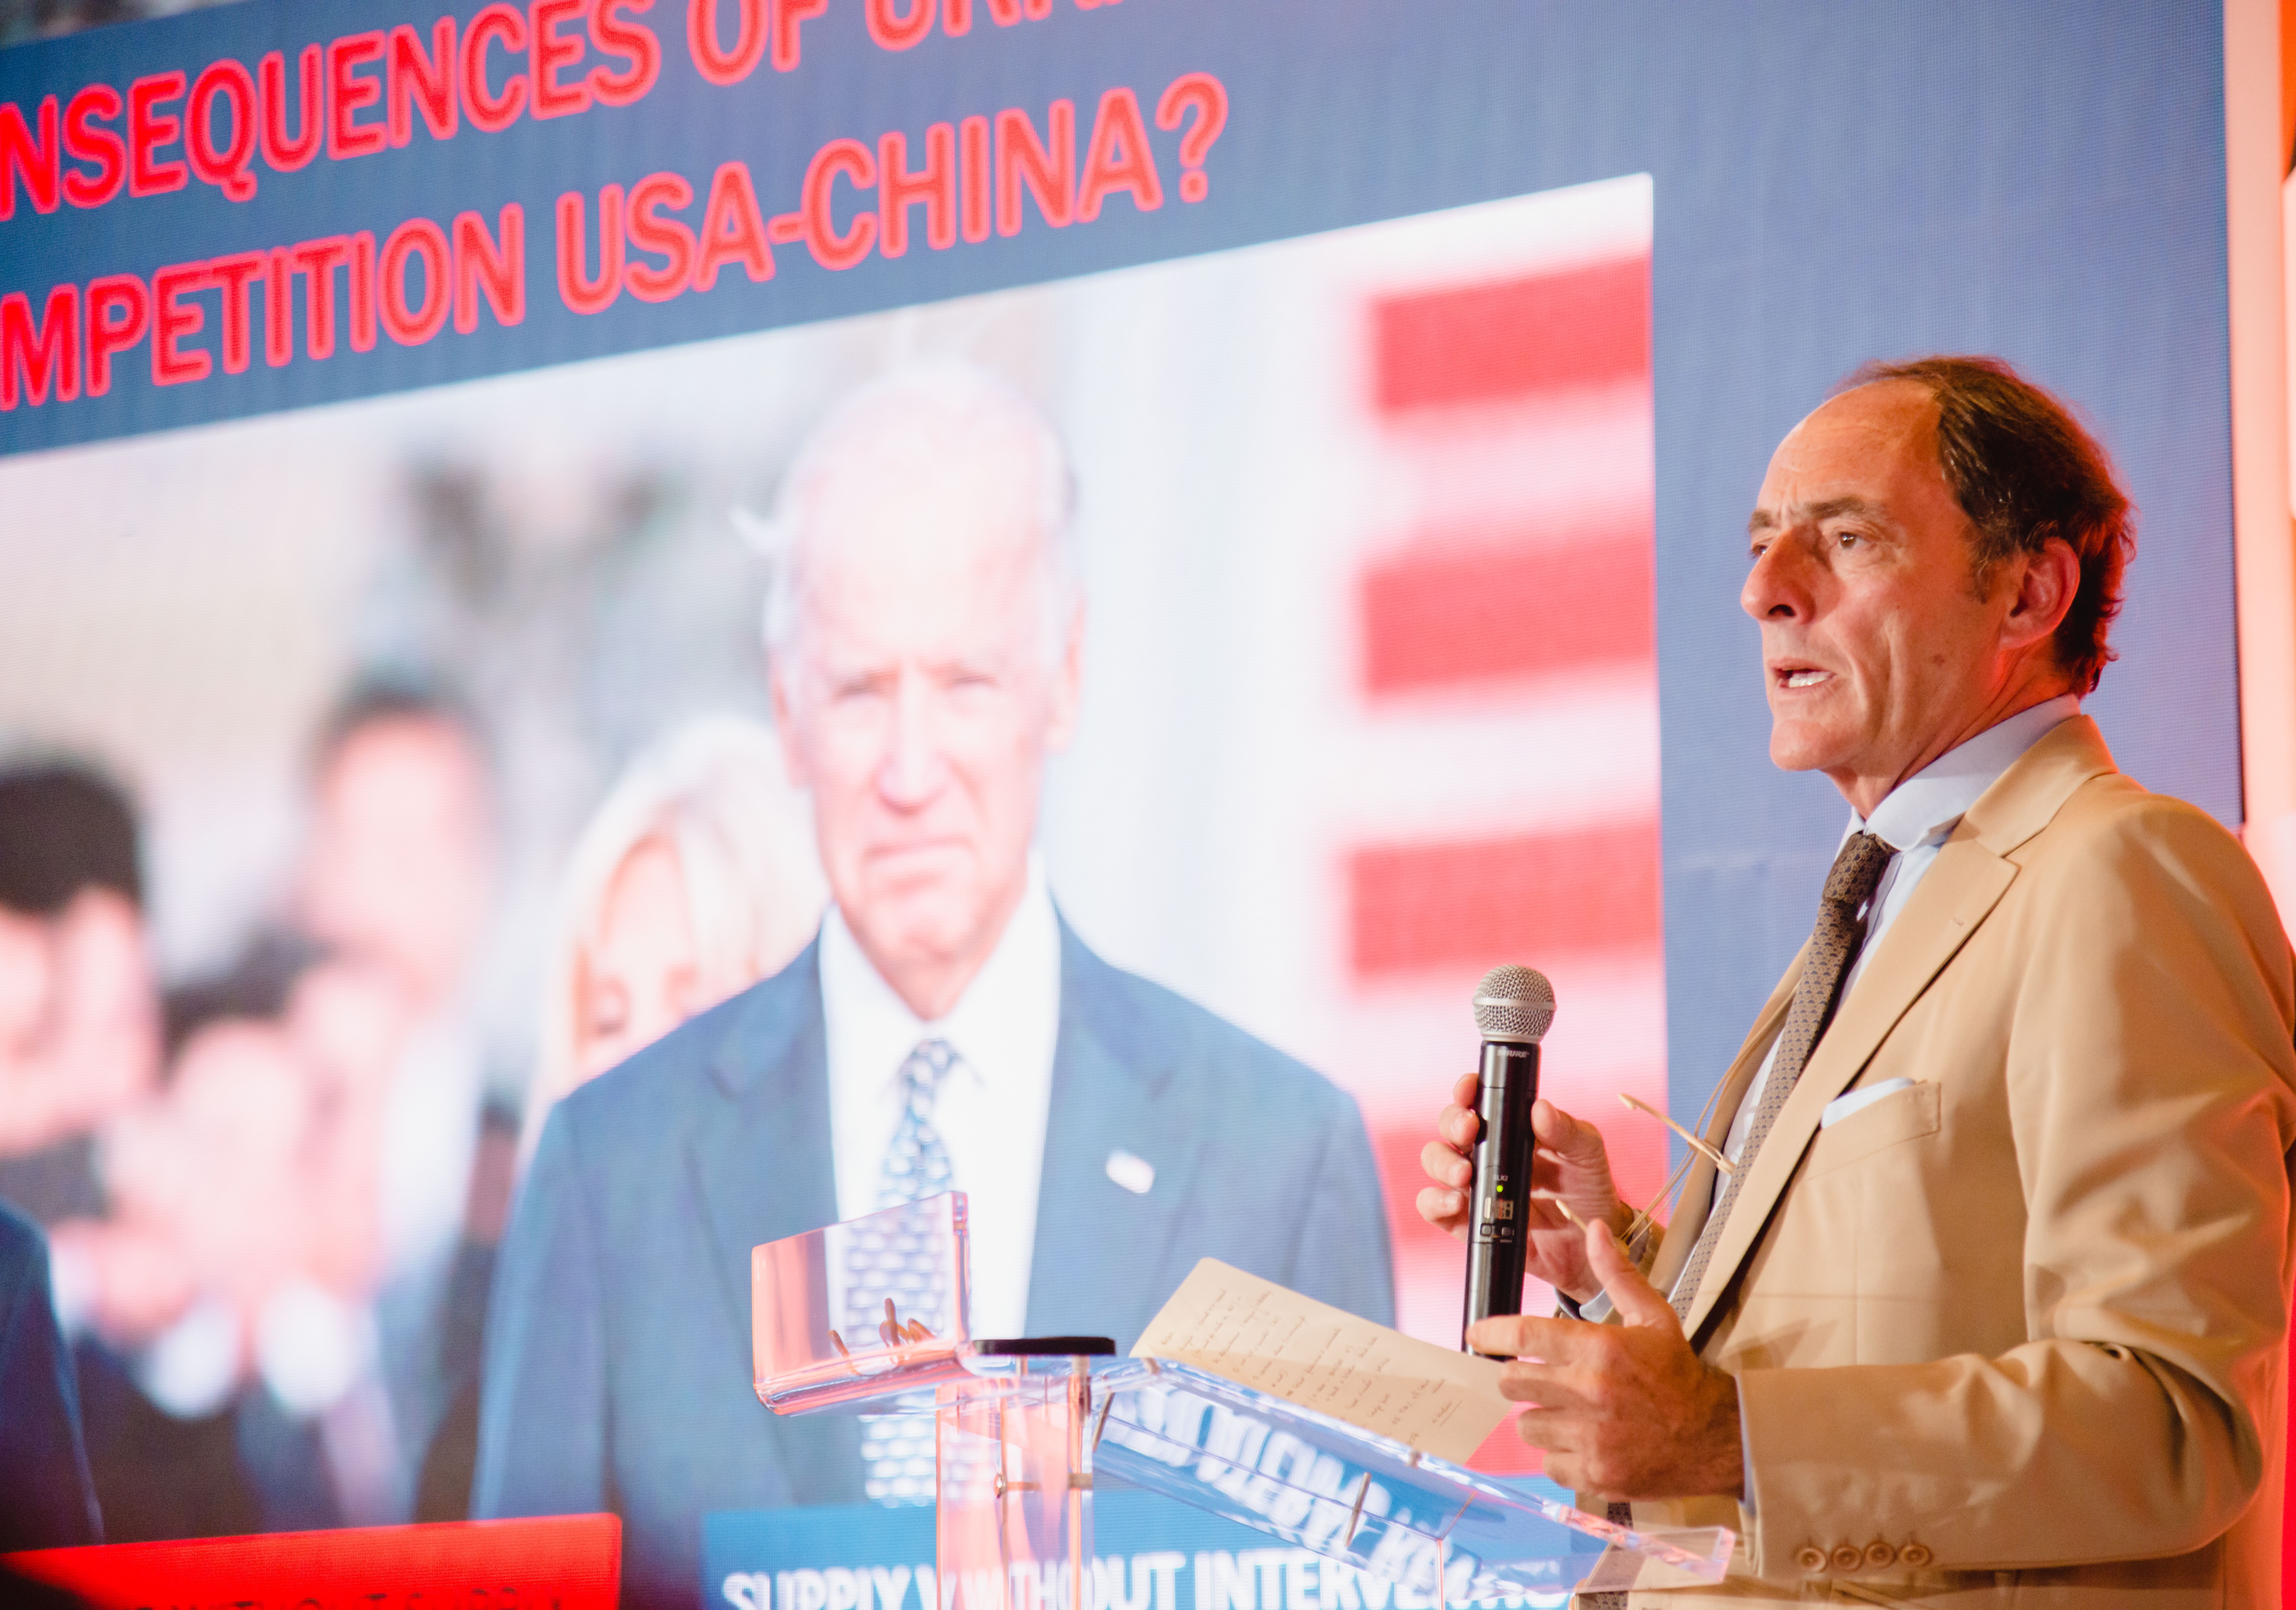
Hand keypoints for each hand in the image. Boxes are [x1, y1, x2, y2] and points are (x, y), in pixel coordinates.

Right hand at [1416, 1075, 1632, 1302]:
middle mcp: (1486, 1153)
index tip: (1469, 1090)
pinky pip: (1434, 1207)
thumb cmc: (1587, 1189)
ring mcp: (1474, 1185)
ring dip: (1442, 1163)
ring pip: (1435, 1162)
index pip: (1479, 1101)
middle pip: (1449, 1128)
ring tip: (1465, 1173)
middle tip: (1470, 1131)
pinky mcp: (1466, 1220)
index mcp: (1511, 1129)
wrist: (1588, 1245)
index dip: (1467, 1091)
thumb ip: (1566, 1130)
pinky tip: (1456, 1202)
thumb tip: (1540, 1108)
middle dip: (1452, 1124)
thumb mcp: (1586, 1154)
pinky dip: (1435, 1202)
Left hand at [1468, 1219, 1742, 1501]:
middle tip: (1536, 1377)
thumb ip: (1616, 1273)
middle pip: (1512, 1382)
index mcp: (1600, 1349)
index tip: (1476, 1335)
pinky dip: (1558, 1454)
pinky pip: (1547, 1462)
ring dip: (1539, 1417)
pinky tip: (1583, 1440)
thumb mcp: (1652, 1316)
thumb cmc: (1677, 1375)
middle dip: (1517, 1377)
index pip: (1523, 1336)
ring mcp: (1591, 1438)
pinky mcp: (1595, 1474)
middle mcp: (1590, 1392)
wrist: (1714, 1436)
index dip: (1490, 1333)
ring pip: (1526, 1425)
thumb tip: (1595, 1229)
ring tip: (1568, 1411)